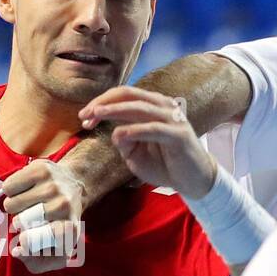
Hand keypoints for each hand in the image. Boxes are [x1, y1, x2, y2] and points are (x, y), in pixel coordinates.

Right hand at [2, 158, 84, 272]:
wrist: (74, 185)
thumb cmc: (59, 223)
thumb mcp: (56, 250)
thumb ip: (36, 263)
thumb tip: (16, 252)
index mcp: (69, 229)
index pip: (39, 240)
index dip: (27, 243)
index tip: (24, 241)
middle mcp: (63, 206)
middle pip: (19, 223)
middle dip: (19, 223)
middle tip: (31, 219)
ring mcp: (53, 186)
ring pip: (11, 204)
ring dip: (14, 207)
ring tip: (27, 205)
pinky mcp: (41, 169)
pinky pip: (8, 187)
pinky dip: (11, 191)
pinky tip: (24, 190)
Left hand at [79, 86, 216, 198]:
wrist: (193, 180)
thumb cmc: (164, 164)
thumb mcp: (136, 154)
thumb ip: (124, 141)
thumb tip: (114, 132)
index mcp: (152, 107)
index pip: (123, 96)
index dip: (101, 102)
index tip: (83, 116)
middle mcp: (162, 107)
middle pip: (129, 95)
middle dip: (104, 102)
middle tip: (85, 114)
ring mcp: (172, 119)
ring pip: (139, 107)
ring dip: (115, 110)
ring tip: (97, 115)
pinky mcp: (179, 134)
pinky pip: (153, 128)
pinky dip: (135, 130)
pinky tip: (120, 134)